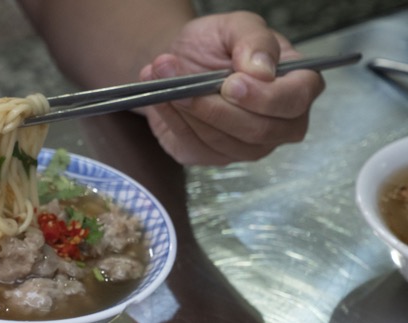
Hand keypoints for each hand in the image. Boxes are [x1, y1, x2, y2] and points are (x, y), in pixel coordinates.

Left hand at [139, 11, 325, 164]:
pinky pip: (196, 146)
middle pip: (258, 130)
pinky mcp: (215, 157)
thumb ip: (254, 40)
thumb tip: (262, 69)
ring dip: (190, 111)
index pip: (296, 100)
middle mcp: (281, 123)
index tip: (231, 83)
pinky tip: (163, 98)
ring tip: (164, 77)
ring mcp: (249, 146)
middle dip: (216, 108)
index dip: (264, 96)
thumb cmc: (216, 45)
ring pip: (223, 141)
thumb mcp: (235, 26)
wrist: (180, 63)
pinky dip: (174, 120)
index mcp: (298, 84)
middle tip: (185, 84)